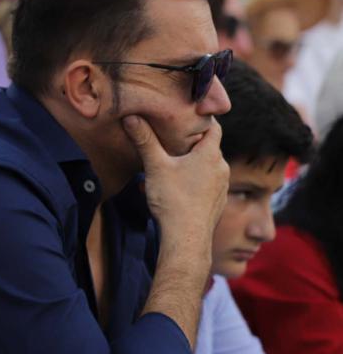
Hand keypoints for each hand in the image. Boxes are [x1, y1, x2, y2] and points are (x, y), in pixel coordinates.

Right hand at [123, 114, 227, 249]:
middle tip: (173, 138)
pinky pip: (208, 183)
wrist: (187, 238)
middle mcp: (221, 168)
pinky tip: (179, 187)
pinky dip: (196, 180)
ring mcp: (222, 186)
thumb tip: (131, 117)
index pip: (213, 127)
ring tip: (173, 163)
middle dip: (193, 142)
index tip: (188, 115)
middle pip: (209, 147)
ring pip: (208, 166)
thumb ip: (145, 140)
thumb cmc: (173, 200)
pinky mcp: (218, 202)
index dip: (202, 119)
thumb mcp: (155, 166)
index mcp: (210, 155)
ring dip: (193, 163)